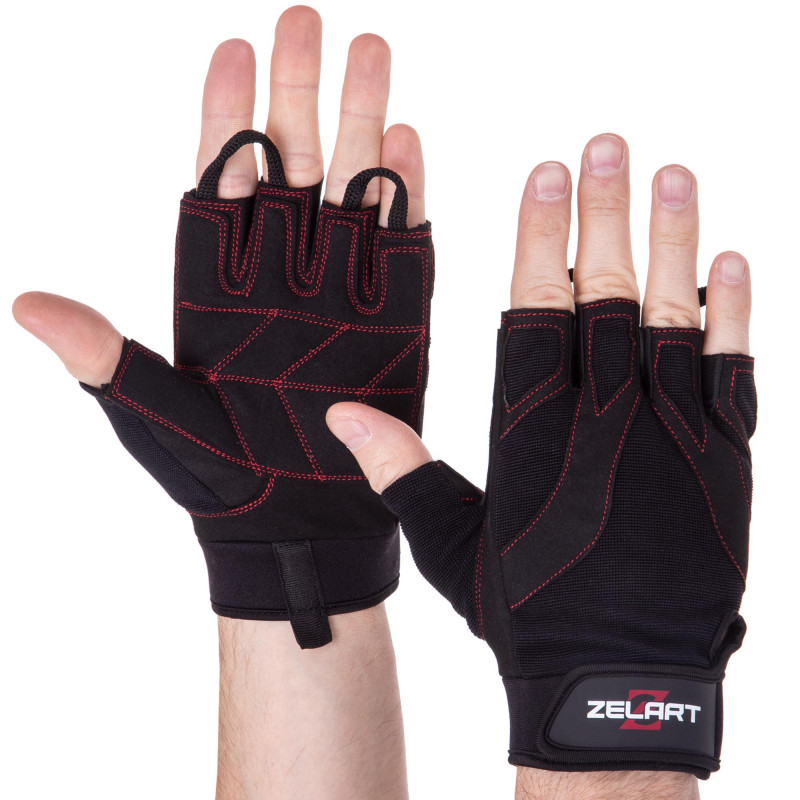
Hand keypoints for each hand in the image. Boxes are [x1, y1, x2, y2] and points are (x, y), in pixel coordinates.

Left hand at [12, 6, 431, 647]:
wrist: (296, 531)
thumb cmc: (218, 479)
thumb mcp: (153, 417)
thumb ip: (105, 356)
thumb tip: (27, 304)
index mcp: (217, 284)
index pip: (223, 180)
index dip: (226, 114)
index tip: (233, 46)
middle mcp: (282, 275)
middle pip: (293, 164)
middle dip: (300, 91)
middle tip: (309, 19)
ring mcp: (342, 291)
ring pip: (352, 189)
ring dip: (363, 121)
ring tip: (371, 52)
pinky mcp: (394, 320)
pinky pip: (403, 245)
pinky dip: (408, 194)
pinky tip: (409, 139)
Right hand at [330, 133, 753, 788]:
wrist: (616, 683)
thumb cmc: (527, 613)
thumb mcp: (449, 541)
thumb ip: (400, 469)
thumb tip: (339, 417)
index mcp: (530, 428)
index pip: (534, 308)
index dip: (539, 238)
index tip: (546, 175)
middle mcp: (601, 415)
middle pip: (603, 293)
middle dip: (602, 214)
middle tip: (607, 146)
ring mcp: (669, 432)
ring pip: (671, 316)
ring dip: (671, 241)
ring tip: (669, 173)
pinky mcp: (723, 461)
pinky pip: (732, 373)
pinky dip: (735, 317)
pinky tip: (732, 264)